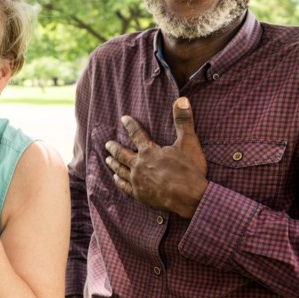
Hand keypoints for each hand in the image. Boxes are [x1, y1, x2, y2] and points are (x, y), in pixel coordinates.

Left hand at [104, 97, 207, 218]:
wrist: (190, 198)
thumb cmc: (189, 170)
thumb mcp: (189, 142)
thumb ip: (183, 120)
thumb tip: (182, 99)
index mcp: (149, 151)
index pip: (136, 134)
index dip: (129, 125)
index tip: (123, 119)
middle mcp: (139, 165)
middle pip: (121, 154)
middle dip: (114, 147)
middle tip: (107, 144)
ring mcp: (137, 181)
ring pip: (120, 169)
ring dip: (113, 163)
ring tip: (107, 159)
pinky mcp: (139, 195)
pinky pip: (124, 186)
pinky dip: (118, 181)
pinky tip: (115, 178)